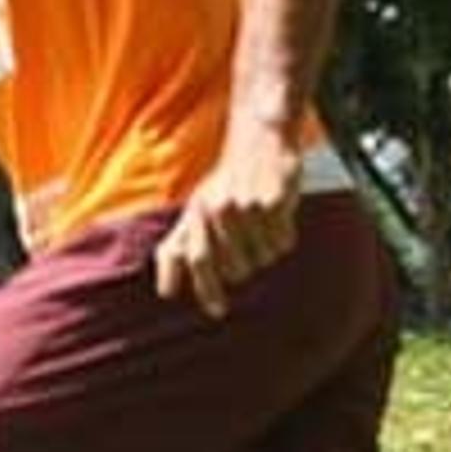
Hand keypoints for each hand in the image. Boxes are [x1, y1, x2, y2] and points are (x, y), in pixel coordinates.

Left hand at [153, 133, 304, 317]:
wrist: (259, 140)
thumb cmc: (224, 183)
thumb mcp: (195, 210)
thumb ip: (179, 248)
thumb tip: (166, 292)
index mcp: (198, 213)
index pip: (199, 259)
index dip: (207, 289)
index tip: (218, 311)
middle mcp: (219, 210)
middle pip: (236, 268)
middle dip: (244, 265)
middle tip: (248, 243)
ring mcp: (247, 205)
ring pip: (263, 258)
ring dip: (266, 249)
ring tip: (263, 224)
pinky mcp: (275, 201)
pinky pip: (284, 242)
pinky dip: (284, 237)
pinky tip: (279, 217)